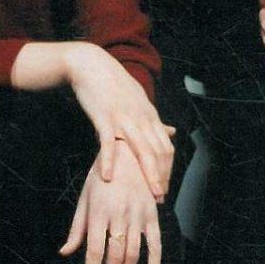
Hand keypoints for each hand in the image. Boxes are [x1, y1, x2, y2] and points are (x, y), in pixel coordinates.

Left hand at [59, 144, 161, 263]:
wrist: (127, 152)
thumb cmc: (101, 176)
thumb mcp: (85, 199)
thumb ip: (77, 228)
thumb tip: (65, 252)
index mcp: (99, 213)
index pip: (94, 252)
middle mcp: (119, 216)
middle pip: (114, 258)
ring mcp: (138, 216)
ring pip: (133, 255)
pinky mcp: (152, 216)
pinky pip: (156, 245)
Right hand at [65, 43, 173, 200]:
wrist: (91, 65)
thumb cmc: (114, 85)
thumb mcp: (140, 101)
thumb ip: (155, 121)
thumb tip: (173, 131)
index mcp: (149, 116)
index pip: (166, 147)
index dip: (168, 170)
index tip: (165, 188)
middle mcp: (141, 118)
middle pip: (158, 152)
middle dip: (161, 177)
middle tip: (159, 198)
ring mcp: (124, 117)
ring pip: (141, 149)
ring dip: (146, 174)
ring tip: (148, 194)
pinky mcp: (104, 117)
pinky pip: (109, 142)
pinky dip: (110, 160)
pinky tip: (108, 177)